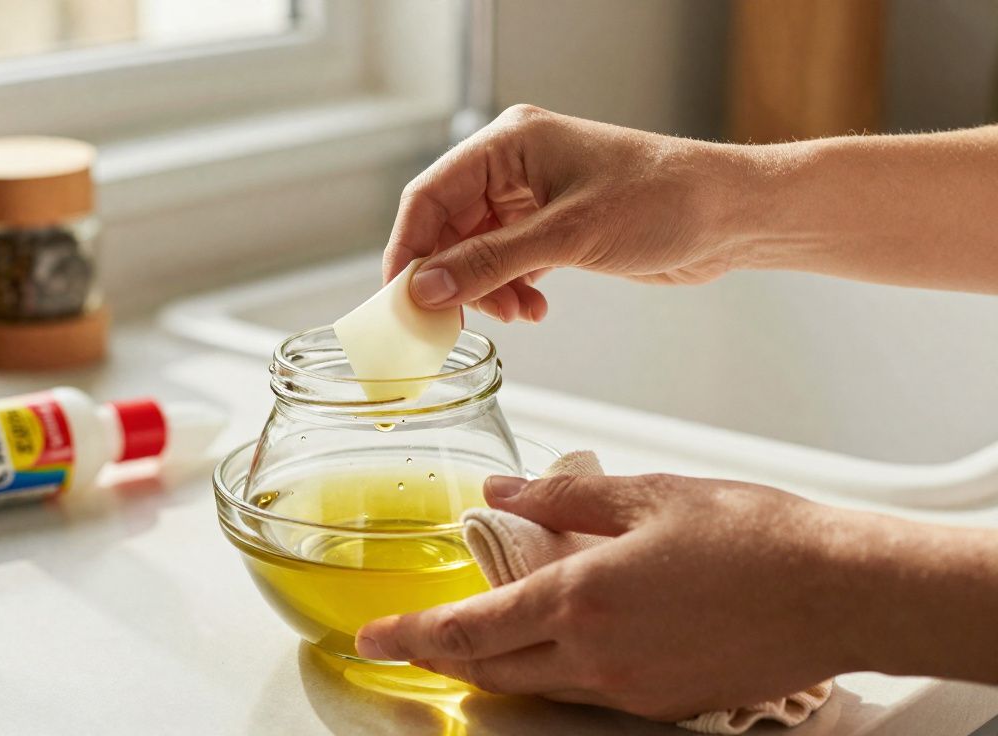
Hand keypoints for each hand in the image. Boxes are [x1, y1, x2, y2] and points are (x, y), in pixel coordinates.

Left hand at [355, 473, 901, 719]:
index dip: (412, 636)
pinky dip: (553, 665)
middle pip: (491, 668)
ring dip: (497, 661)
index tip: (373, 638)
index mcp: (581, 598)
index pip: (470, 629)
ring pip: (536, 683)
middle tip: (408, 640)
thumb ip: (561, 493)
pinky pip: (585, 689)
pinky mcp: (663, 702)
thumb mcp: (646, 494)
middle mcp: (596, 656)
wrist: (839, 591)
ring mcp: (630, 688)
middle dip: (442, 656)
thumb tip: (504, 489)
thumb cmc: (753, 536)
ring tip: (478, 629)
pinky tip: (560, 634)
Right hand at [384, 105, 742, 321]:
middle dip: (452, 277)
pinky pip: (509, 263)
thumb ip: (490, 263)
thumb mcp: (568, 235)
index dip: (409, 249)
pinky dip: (512, 290)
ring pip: (478, 251)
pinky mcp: (556, 228)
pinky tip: (534, 308)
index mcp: (509, 143)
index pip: (429, 196)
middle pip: (449, 227)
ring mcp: (535, 198)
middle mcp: (515, 166)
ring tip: (514, 314)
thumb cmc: (663, 200)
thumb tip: (426, 288)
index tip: (402, 299)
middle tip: (452, 321)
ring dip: (487, 289)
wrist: (731, 216)